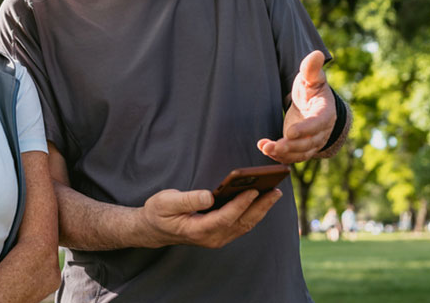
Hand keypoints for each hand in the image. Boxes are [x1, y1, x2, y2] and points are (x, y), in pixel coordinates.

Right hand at [138, 187, 281, 248]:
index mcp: (198, 230)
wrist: (154, 229)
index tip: (253, 190)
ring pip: (244, 225)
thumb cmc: (159, 212)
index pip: (225, 218)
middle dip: (260, 206)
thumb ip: (188, 200)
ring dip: (261, 210)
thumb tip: (209, 196)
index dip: (240, 204)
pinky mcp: (220, 234)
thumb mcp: (166, 202)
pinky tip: (262, 200)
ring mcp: (217, 238)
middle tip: (275, 190)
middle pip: (241, 222)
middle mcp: (211, 237)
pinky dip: (254, 212)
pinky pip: (241, 224)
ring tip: (274, 192)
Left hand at [258, 50, 335, 162]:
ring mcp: (312, 142)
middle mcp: (321, 131)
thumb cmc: (312, 89)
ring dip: (282, 154)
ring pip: (300, 153)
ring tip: (265, 148)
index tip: (289, 132)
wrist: (312, 105)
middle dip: (290, 146)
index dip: (305, 129)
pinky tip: (265, 149)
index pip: (317, 124)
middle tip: (273, 145)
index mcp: (325, 113)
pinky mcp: (301, 148)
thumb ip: (312, 69)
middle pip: (308, 143)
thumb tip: (317, 54)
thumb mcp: (312, 78)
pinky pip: (292, 157)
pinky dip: (279, 156)